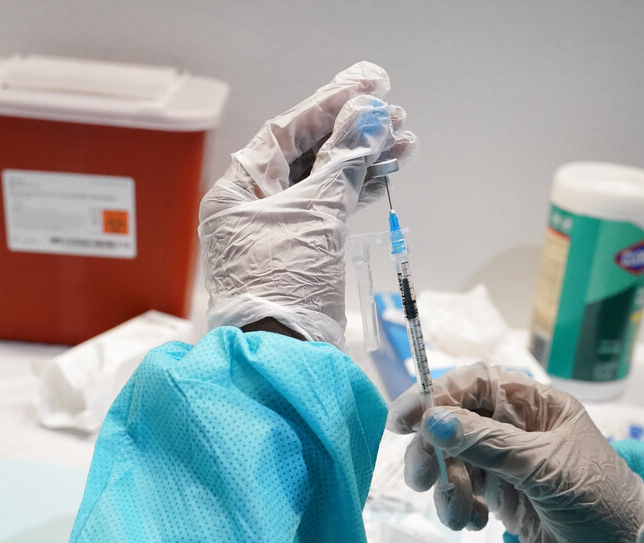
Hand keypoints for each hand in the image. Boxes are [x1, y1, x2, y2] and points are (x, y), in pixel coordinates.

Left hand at [199, 62, 416, 348]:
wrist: (285, 356)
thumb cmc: (285, 284)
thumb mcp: (316, 215)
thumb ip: (344, 162)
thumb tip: (370, 115)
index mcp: (239, 190)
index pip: (285, 132)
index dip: (329, 104)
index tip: (368, 85)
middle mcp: (253, 205)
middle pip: (307, 153)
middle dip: (353, 133)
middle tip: (395, 115)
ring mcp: (278, 230)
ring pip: (324, 181)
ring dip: (363, 160)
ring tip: (404, 142)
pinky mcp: (302, 252)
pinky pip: (331, 208)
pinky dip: (358, 190)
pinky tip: (387, 173)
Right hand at [387, 363, 643, 542]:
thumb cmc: (597, 498)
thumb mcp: (543, 467)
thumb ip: (488, 443)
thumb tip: (434, 420)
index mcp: (534, 404)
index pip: (474, 384)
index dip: (436, 395)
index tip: (405, 421)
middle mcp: (516, 426)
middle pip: (453, 421)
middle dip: (433, 450)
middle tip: (423, 479)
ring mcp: (505, 461)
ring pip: (452, 459)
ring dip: (446, 487)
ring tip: (461, 516)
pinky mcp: (500, 495)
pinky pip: (461, 491)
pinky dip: (458, 507)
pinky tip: (477, 524)